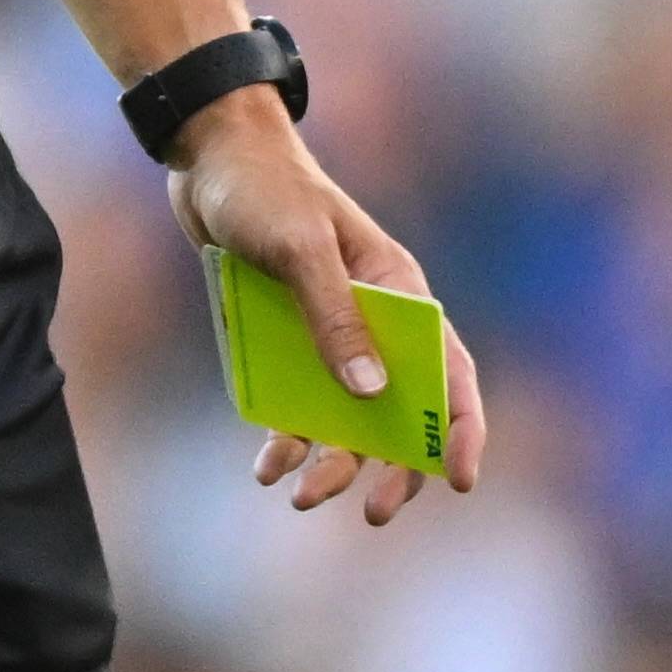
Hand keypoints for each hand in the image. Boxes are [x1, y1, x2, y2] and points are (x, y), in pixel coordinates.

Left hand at [188, 94, 488, 524]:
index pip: (450, 372)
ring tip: (302, 498)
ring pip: (347, 420)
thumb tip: (369, 394)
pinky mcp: (288, 343)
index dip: (460, 429)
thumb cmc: (266, 190)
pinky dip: (285, 442)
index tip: (461, 480)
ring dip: (334, 465)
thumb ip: (334, 318)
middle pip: (402, 412)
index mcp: (399, 293)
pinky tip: (267, 468)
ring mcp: (330, 335)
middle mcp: (373, 323)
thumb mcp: (301, 249)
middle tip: (378, 514)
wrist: (210, 157)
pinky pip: (295, 406)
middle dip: (395, 469)